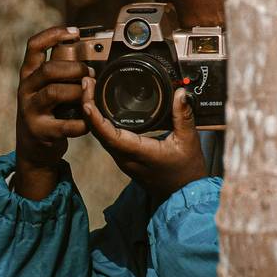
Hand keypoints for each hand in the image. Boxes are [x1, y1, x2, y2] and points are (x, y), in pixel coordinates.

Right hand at [14, 26, 91, 199]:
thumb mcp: (45, 89)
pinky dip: (82, 123)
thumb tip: (90, 54)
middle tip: (90, 74)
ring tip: (89, 95)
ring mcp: (30, 111)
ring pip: (55, 92)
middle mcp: (26, 90)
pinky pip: (66, 124)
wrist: (33, 149)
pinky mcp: (40, 131)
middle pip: (49, 69)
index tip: (74, 32)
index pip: (34, 46)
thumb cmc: (47, 112)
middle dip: (75, 69)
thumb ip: (61, 73)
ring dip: (78, 92)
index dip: (53, 34)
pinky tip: (89, 122)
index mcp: (29, 75)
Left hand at [81, 76, 207, 200]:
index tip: (87, 98)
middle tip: (87, 82)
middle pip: (97, 132)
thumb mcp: (189, 141)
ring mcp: (122, 159)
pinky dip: (99, 121)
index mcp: (138, 153)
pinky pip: (106, 138)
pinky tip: (99, 106)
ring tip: (90, 89)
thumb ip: (184, 116)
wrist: (183, 194)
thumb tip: (181, 93)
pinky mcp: (124, 157)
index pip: (109, 135)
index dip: (95, 117)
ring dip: (92, 113)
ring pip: (99, 135)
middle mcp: (124, 157)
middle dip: (88, 105)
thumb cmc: (186, 171)